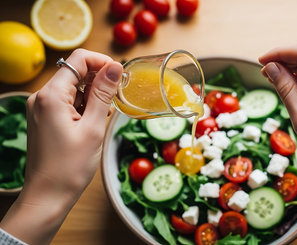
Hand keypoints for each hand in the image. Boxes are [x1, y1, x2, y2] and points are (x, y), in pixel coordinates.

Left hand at [0, 49, 122, 243]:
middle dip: (99, 79)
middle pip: (75, 71)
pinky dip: (83, 105)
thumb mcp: (93, 127)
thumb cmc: (69, 167)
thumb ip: (103, 94)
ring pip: (72, 87)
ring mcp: (41, 108)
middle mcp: (41, 97)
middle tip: (117, 98)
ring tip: (104, 116)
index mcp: (51, 96)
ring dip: (92, 95)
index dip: (102, 62)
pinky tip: (94, 121)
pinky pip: (66, 101)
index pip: (78, 60)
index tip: (120, 76)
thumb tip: (115, 67)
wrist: (47, 196)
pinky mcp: (44, 119)